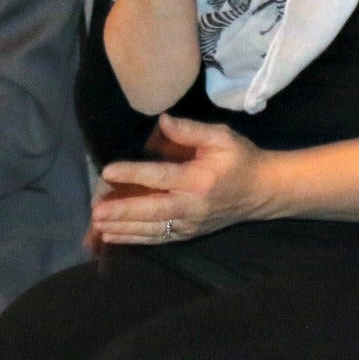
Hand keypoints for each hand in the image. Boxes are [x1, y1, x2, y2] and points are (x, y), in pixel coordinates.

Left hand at [92, 114, 267, 245]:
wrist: (263, 191)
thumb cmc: (240, 159)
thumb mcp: (222, 137)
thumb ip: (191, 130)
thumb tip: (162, 121)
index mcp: (197, 180)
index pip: (159, 177)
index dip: (132, 173)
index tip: (107, 171)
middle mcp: (191, 206)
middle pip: (150, 211)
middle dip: (121, 212)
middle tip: (95, 212)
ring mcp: (190, 224)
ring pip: (152, 229)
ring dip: (123, 228)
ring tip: (98, 226)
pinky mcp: (189, 233)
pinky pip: (159, 238)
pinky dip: (135, 239)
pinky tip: (115, 237)